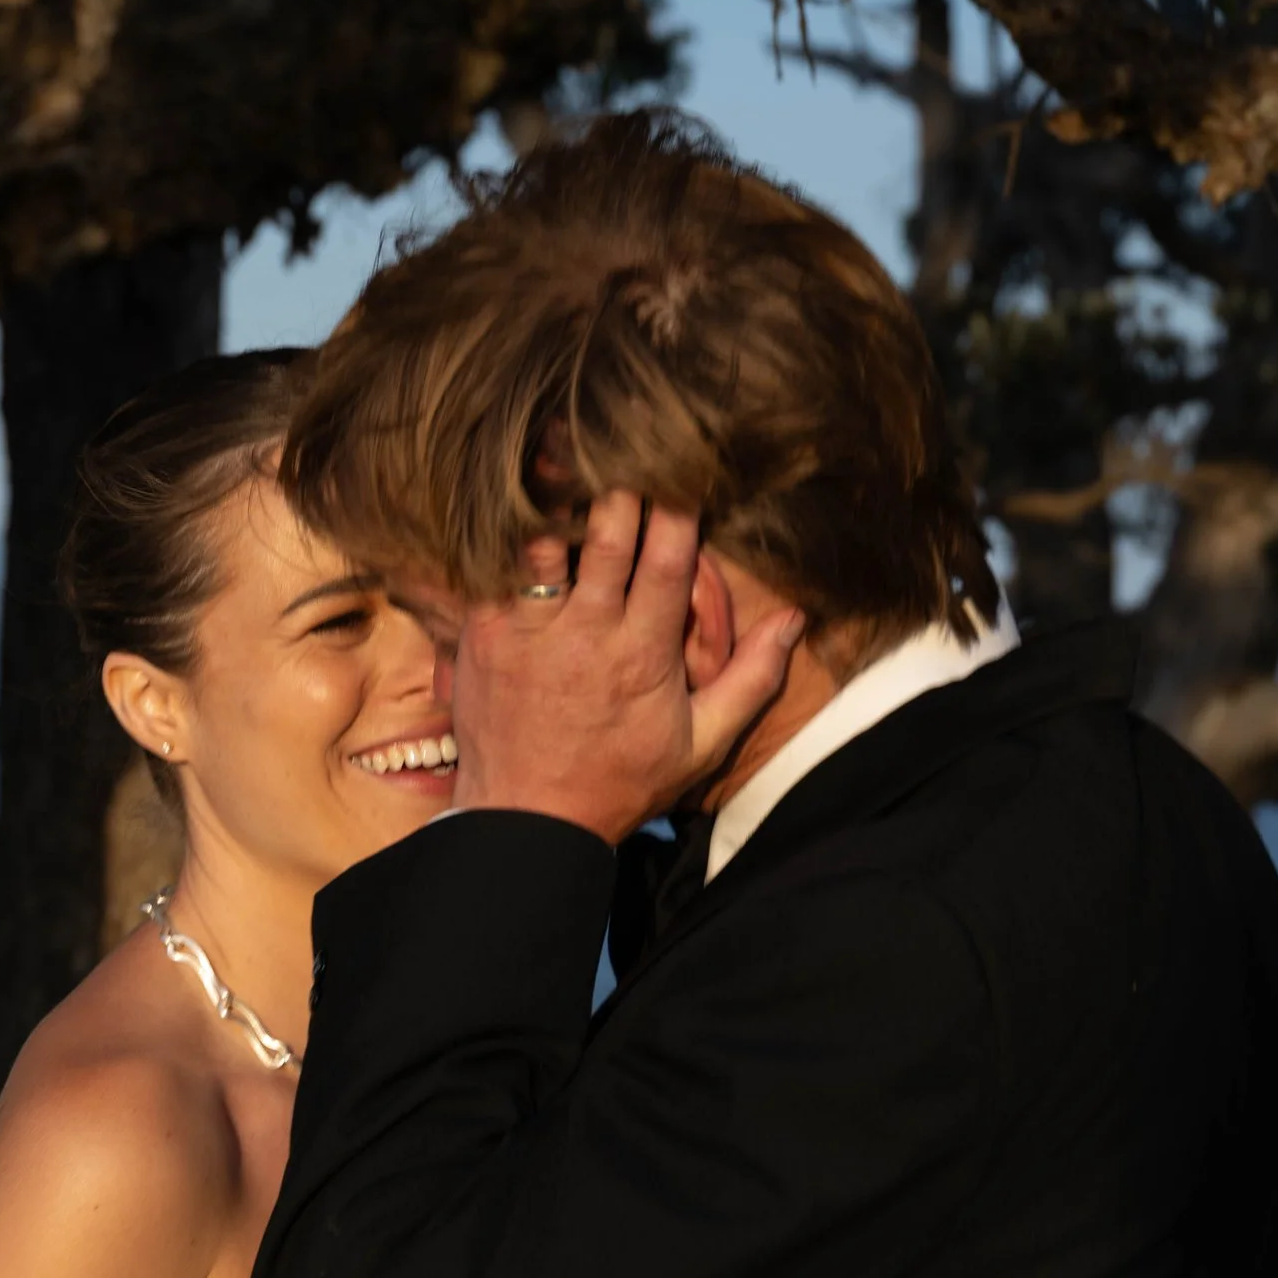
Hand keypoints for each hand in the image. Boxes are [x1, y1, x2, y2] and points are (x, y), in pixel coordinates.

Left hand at [449, 491, 804, 845]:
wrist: (529, 827)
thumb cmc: (618, 784)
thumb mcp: (699, 745)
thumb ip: (751, 681)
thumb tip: (795, 620)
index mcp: (642, 652)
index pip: (667, 555)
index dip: (677, 503)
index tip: (684, 466)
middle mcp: (585, 634)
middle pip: (606, 533)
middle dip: (619, 486)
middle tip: (623, 450)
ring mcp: (529, 633)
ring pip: (544, 541)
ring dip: (558, 503)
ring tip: (564, 461)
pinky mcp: (481, 638)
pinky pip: (491, 570)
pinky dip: (503, 538)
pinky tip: (511, 507)